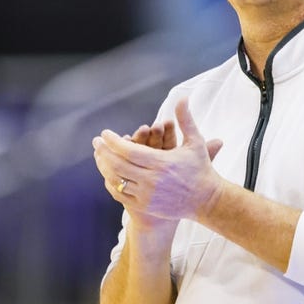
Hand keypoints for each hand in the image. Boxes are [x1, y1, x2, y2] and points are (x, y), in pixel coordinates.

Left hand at [93, 99, 223, 221]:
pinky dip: (111, 182)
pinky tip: (108, 173)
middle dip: (104, 152)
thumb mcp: (196, 142)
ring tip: (99, 155)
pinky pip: (121, 194)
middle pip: (118, 165)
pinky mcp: (145, 206)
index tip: (104, 133)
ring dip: (104, 166)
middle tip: (96, 142)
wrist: (206, 200)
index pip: (129, 151)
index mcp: (162, 163)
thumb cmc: (201, 168)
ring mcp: (147, 195)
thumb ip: (186, 119)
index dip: (113, 142)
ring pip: (117, 180)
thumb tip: (182, 97)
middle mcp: (152, 180)